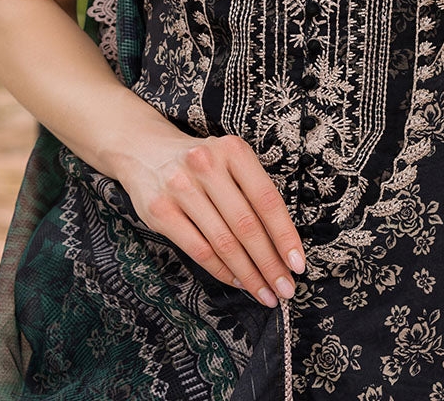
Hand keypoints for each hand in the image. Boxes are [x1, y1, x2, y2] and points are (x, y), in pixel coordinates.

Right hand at [127, 131, 306, 307]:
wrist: (144, 150)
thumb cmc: (200, 164)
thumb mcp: (229, 162)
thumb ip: (253, 192)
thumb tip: (283, 244)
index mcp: (233, 150)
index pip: (267, 199)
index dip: (285, 235)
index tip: (298, 264)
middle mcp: (206, 164)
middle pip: (247, 225)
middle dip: (270, 263)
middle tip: (286, 288)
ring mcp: (180, 187)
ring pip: (224, 242)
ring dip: (249, 274)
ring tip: (265, 292)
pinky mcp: (160, 210)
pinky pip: (199, 250)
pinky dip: (222, 270)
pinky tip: (237, 281)